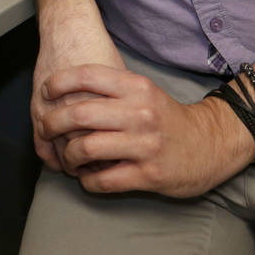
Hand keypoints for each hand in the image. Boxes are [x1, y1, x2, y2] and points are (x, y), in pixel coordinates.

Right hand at [31, 0, 125, 172]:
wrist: (69, 27)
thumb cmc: (97, 50)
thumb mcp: (121, 80)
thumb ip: (123, 109)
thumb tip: (130, 134)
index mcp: (103, 105)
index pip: (108, 146)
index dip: (113, 160)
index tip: (119, 164)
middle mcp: (76, 109)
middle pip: (84, 153)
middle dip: (92, 165)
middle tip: (100, 169)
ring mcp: (53, 109)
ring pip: (60, 151)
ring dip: (69, 162)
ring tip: (81, 166)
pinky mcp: (38, 106)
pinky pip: (41, 142)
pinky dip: (49, 154)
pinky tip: (59, 158)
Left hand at [38, 64, 254, 196]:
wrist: (208, 144)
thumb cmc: (165, 116)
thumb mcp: (142, 90)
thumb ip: (110, 86)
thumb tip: (66, 87)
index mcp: (136, 86)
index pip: (87, 75)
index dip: (59, 82)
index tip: (47, 91)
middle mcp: (139, 112)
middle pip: (79, 113)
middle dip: (53, 122)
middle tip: (46, 127)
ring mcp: (143, 144)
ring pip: (85, 148)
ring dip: (67, 155)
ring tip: (67, 157)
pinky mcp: (148, 174)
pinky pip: (103, 180)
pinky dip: (86, 180)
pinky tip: (86, 176)